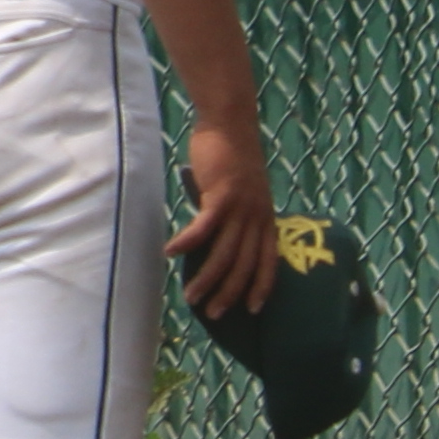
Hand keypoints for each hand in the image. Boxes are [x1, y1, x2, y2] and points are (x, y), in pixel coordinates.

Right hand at [172, 111, 278, 315]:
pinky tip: (170, 254)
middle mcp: (257, 218)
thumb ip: (237, 214)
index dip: (261, 287)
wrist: (231, 124)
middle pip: (244, 265)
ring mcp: (241, 208)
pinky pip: (203, 227)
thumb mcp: (244, 190)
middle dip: (229, 293)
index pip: (268, 262)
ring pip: (224, 254)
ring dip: (207, 278)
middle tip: (213, 314)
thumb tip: (219, 233)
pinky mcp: (222, 196)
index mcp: (266, 218)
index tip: (252, 310)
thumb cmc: (233, 156)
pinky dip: (187, 243)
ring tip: (191, 296)